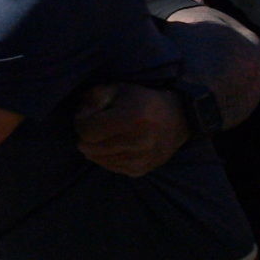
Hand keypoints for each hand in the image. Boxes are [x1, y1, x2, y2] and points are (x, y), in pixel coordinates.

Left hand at [74, 83, 188, 176]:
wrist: (178, 119)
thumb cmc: (141, 100)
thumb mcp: (118, 88)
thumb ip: (93, 97)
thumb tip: (82, 114)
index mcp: (133, 118)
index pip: (86, 131)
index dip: (81, 121)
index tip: (88, 114)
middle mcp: (139, 141)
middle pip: (88, 147)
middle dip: (87, 134)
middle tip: (98, 124)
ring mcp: (140, 159)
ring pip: (96, 158)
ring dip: (96, 146)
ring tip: (110, 133)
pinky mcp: (140, 170)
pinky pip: (108, 166)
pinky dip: (106, 155)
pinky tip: (118, 144)